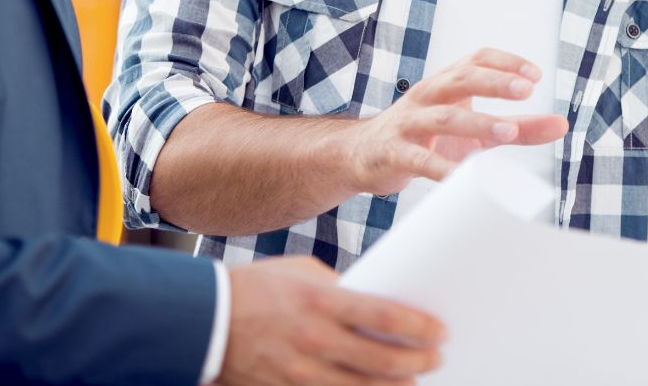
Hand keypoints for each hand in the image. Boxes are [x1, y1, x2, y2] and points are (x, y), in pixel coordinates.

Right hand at [217, 257, 444, 385]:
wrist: (208, 320)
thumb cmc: (256, 288)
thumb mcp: (301, 272)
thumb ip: (337, 286)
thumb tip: (369, 298)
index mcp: (320, 302)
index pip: (383, 316)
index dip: (417, 327)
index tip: (439, 330)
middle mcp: (315, 340)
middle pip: (381, 359)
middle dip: (417, 361)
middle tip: (437, 356)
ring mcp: (302, 373)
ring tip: (415, 378)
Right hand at [348, 47, 569, 196]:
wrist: (362, 154)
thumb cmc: (427, 138)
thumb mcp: (475, 130)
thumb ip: (518, 127)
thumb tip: (562, 124)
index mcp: (446, 82)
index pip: (476, 59)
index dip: (505, 62)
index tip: (534, 76)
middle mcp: (427, 94)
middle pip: (461, 78)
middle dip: (494, 82)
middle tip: (525, 90)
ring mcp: (409, 122)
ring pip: (444, 116)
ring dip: (476, 122)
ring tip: (507, 130)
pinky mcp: (395, 152)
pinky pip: (420, 159)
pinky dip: (442, 167)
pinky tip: (463, 176)